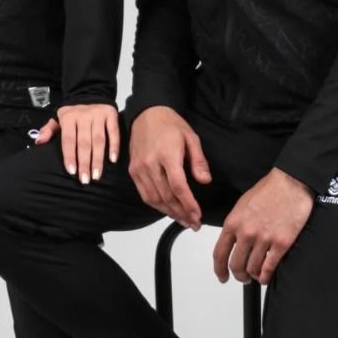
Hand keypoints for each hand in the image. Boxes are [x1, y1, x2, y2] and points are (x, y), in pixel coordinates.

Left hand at [33, 103, 119, 182]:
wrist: (90, 92)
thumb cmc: (73, 112)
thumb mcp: (58, 118)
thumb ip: (48, 130)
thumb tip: (39, 142)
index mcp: (68, 118)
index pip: (68, 140)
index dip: (70, 156)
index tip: (72, 171)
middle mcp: (83, 116)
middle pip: (84, 143)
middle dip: (85, 162)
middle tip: (85, 179)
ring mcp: (98, 115)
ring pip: (99, 140)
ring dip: (98, 159)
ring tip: (96, 175)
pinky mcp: (111, 115)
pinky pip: (113, 132)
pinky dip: (114, 146)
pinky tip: (112, 160)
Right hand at [128, 106, 211, 227]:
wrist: (147, 114)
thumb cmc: (171, 125)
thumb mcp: (191, 138)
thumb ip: (198, 161)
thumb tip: (205, 181)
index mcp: (167, 154)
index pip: (178, 186)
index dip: (188, 204)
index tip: (197, 215)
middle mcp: (150, 163)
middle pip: (166, 196)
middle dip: (181, 213)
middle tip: (193, 223)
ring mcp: (139, 168)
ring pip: (154, 199)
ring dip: (169, 213)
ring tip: (183, 220)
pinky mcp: (133, 171)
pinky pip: (144, 194)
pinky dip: (156, 205)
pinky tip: (168, 210)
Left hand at [213, 168, 313, 284]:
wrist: (291, 182)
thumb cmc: (270, 190)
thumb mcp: (243, 205)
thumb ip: (236, 225)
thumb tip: (233, 241)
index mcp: (233, 223)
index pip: (219, 253)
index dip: (219, 269)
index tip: (222, 276)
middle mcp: (246, 233)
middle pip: (236, 265)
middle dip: (239, 275)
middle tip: (243, 278)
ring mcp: (264, 239)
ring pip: (253, 269)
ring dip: (254, 275)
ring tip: (257, 275)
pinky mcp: (281, 243)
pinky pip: (269, 267)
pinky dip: (266, 276)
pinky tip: (266, 276)